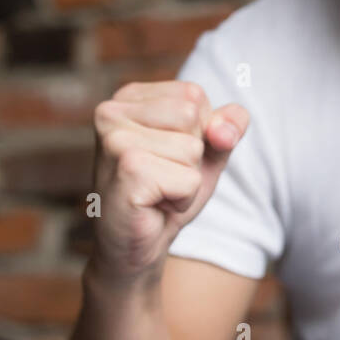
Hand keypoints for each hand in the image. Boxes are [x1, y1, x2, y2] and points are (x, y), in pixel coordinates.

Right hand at [89, 81, 248, 287]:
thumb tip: (224, 129)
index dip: (199, 132)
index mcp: (129, 97)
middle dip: (193, 155)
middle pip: (194, 116)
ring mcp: (115, 140)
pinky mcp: (126, 170)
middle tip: (163, 176)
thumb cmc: (169, 191)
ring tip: (158, 191)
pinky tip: (154, 205)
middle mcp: (112, 111)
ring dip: (187, 179)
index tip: (168, 155)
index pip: (194, 95)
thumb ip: (228, 126)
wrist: (138, 245)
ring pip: (192, 149)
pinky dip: (182, 199)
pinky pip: (188, 179)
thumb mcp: (207, 151)